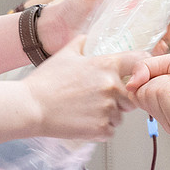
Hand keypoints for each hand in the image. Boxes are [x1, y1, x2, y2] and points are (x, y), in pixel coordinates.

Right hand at [21, 35, 141, 140]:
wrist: (30, 107)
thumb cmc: (45, 82)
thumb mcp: (65, 54)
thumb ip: (82, 44)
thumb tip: (89, 39)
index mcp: (107, 66)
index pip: (140, 61)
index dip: (139, 68)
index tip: (136, 75)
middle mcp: (112, 87)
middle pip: (132, 96)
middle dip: (120, 99)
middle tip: (97, 99)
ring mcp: (108, 109)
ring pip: (120, 116)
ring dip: (109, 115)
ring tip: (86, 111)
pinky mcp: (101, 128)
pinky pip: (110, 131)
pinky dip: (100, 129)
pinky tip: (83, 122)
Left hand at [36, 0, 169, 56]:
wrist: (49, 34)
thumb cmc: (66, 11)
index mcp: (125, 3)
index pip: (156, 2)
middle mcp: (129, 20)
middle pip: (160, 21)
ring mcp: (124, 37)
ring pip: (152, 38)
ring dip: (167, 40)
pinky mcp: (116, 52)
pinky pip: (137, 55)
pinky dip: (149, 56)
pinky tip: (157, 58)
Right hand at [127, 52, 169, 131]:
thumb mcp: (167, 64)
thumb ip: (143, 70)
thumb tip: (128, 84)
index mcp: (163, 112)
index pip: (134, 94)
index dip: (150, 77)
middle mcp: (167, 122)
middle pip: (139, 94)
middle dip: (161, 78)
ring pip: (149, 93)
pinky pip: (162, 93)